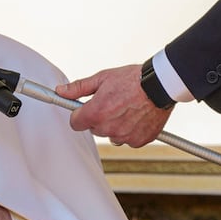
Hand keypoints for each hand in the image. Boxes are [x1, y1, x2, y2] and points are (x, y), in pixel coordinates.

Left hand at [55, 64, 171, 146]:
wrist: (160, 84)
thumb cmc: (132, 79)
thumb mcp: (101, 78)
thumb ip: (78, 88)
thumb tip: (61, 91)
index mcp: (96, 113)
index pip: (75, 123)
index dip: (79, 115)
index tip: (85, 109)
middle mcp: (108, 128)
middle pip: (94, 128)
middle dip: (99, 118)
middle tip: (111, 103)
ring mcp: (124, 136)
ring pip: (111, 135)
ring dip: (115, 125)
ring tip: (126, 109)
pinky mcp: (139, 141)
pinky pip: (128, 139)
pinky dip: (131, 131)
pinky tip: (136, 116)